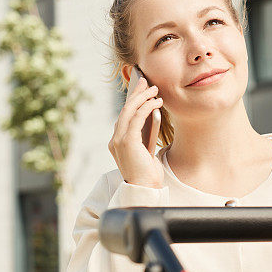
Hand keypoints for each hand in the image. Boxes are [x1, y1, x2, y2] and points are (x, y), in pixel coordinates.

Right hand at [108, 74, 164, 188]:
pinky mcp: (127, 141)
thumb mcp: (147, 150)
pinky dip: (147, 107)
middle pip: (124, 110)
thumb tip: (152, 114)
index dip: (132, 101)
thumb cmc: (148, 173)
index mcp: (117, 142)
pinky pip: (136, 118)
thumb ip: (145, 134)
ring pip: (129, 111)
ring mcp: (119, 140)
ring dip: (142, 97)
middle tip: (145, 81)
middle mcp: (115, 140)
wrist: (145, 189)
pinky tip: (156, 102)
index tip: (140, 89)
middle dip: (135, 94)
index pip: (124, 117)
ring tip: (154, 89)